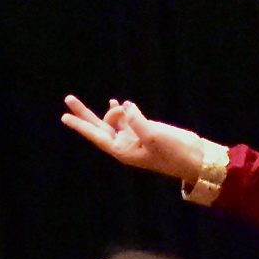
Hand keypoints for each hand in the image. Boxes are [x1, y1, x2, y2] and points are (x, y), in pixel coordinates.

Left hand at [59, 95, 210, 182]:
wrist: (194, 159)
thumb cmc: (173, 153)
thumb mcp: (154, 136)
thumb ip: (136, 121)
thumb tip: (124, 106)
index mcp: (122, 151)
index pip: (96, 135)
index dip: (80, 125)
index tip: (64, 116)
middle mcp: (124, 144)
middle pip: (99, 127)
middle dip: (84, 114)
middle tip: (68, 99)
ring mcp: (134, 137)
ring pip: (114, 121)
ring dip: (109, 111)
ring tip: (110, 101)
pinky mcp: (145, 131)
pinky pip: (129, 119)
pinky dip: (123, 110)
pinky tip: (119, 103)